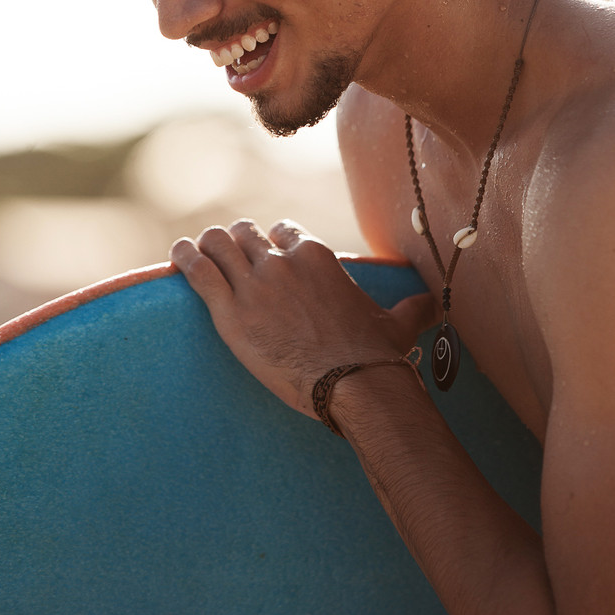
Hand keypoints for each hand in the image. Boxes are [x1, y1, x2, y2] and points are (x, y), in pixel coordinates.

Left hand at [171, 218, 437, 418]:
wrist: (352, 384)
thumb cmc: (374, 355)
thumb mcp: (397, 323)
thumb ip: (413, 307)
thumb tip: (436, 303)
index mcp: (317, 255)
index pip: (284, 230)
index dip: (272, 239)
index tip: (265, 249)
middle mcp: (282, 261)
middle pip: (246, 233)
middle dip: (237, 240)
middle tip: (229, 252)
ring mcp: (254, 284)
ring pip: (218, 243)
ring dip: (208, 244)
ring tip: (198, 249)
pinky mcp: (230, 312)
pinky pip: (198, 271)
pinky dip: (184, 259)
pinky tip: (178, 255)